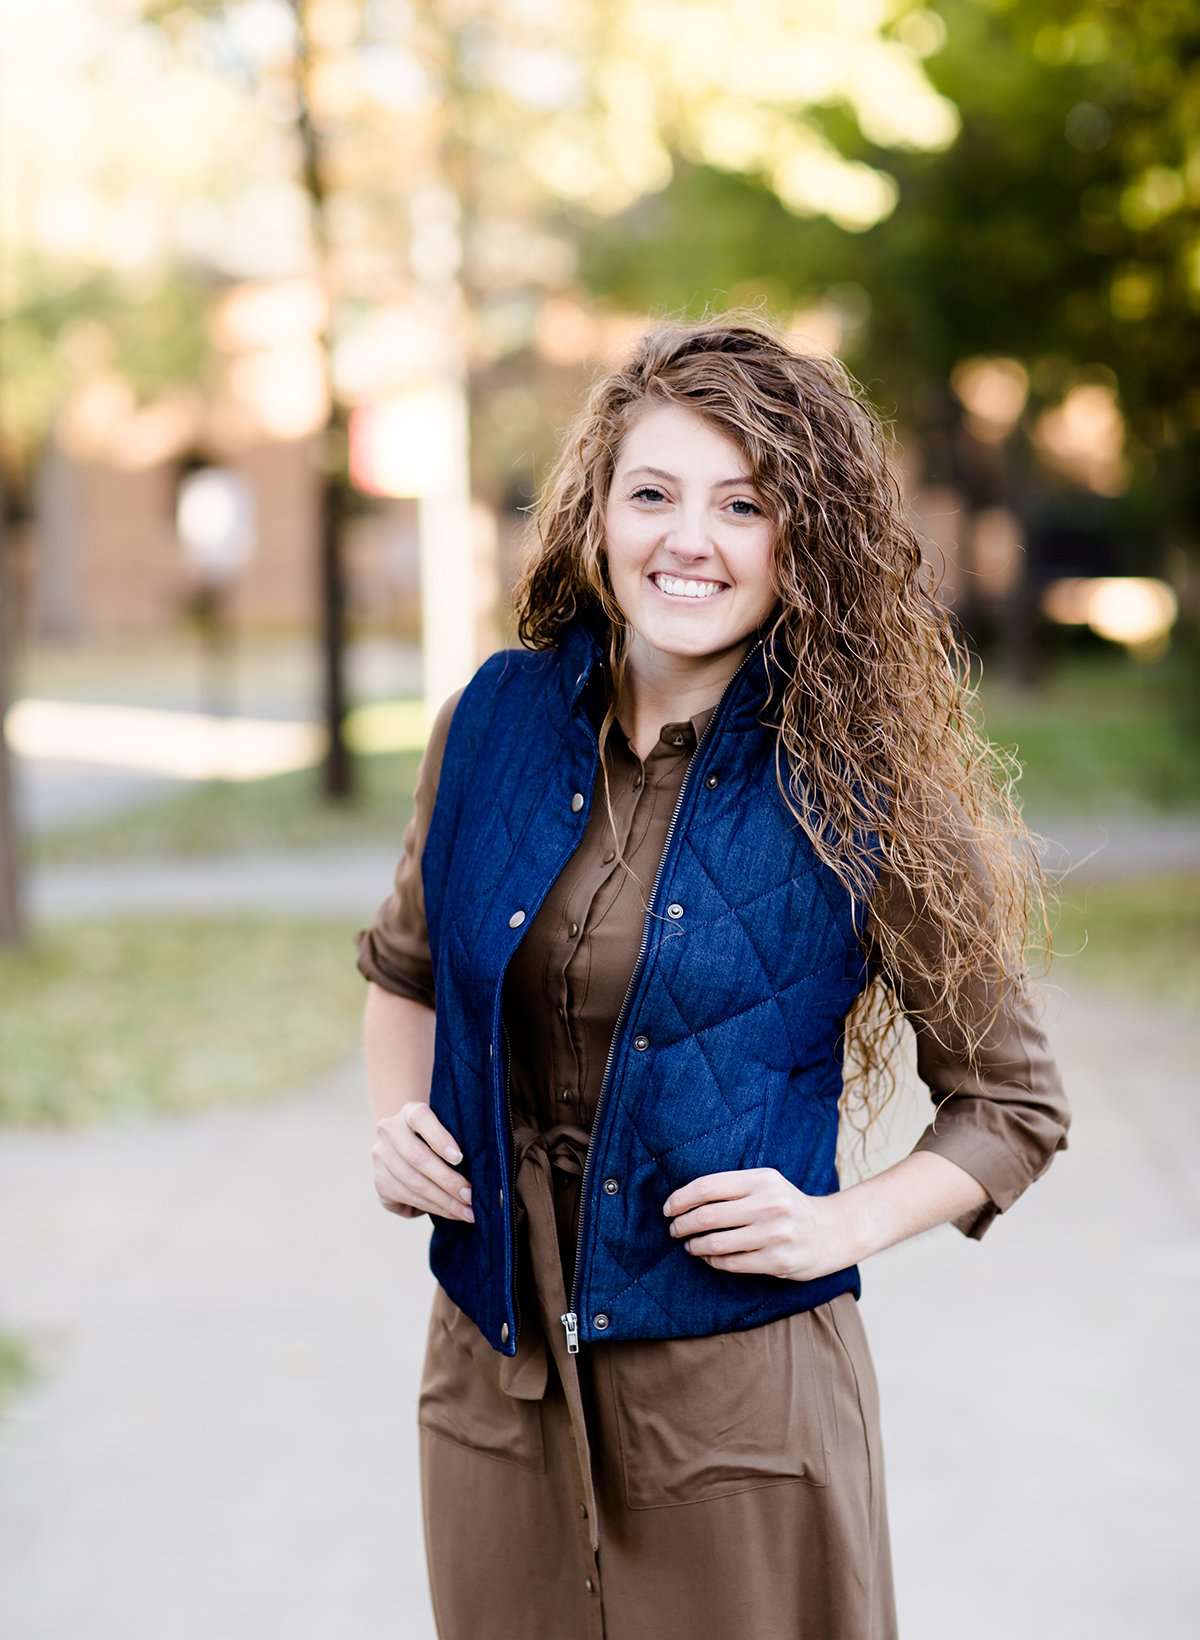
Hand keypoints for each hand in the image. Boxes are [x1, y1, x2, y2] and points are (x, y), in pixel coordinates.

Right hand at [372, 1100, 474, 1224]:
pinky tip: (451, 1213)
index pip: (421, 1118)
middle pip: (418, 1158)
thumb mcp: (447, 1129)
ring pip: (413, 1183)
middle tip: (470, 1197)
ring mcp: (380, 1157)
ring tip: (467, 1212)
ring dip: (443, 1202)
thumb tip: (487, 1173)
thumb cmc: (439, 1138)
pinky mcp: (379, 1182)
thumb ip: (459, 1140)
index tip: (460, 1158)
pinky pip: (406, 1198)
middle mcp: (389, 1131)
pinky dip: (432, 1208)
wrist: (408, 1145)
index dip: (440, 1138)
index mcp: (410, 1111)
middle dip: (448, 1181)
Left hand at [662, 1167, 855, 1281]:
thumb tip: (684, 1200)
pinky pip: (731, 1263)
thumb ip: (732, 1187)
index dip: (681, 1198)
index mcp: (762, 1180)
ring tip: (689, 1245)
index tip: (668, 1209)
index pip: (707, 1187)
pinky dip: (713, 1261)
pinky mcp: (777, 1262)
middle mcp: (769, 1205)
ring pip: (716, 1242)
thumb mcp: (766, 1184)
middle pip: (707, 1215)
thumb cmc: (787, 1205)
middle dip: (682, 1224)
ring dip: (695, 1246)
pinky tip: (709, 1258)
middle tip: (674, 1230)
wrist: (831, 1231)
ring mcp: (774, 1235)